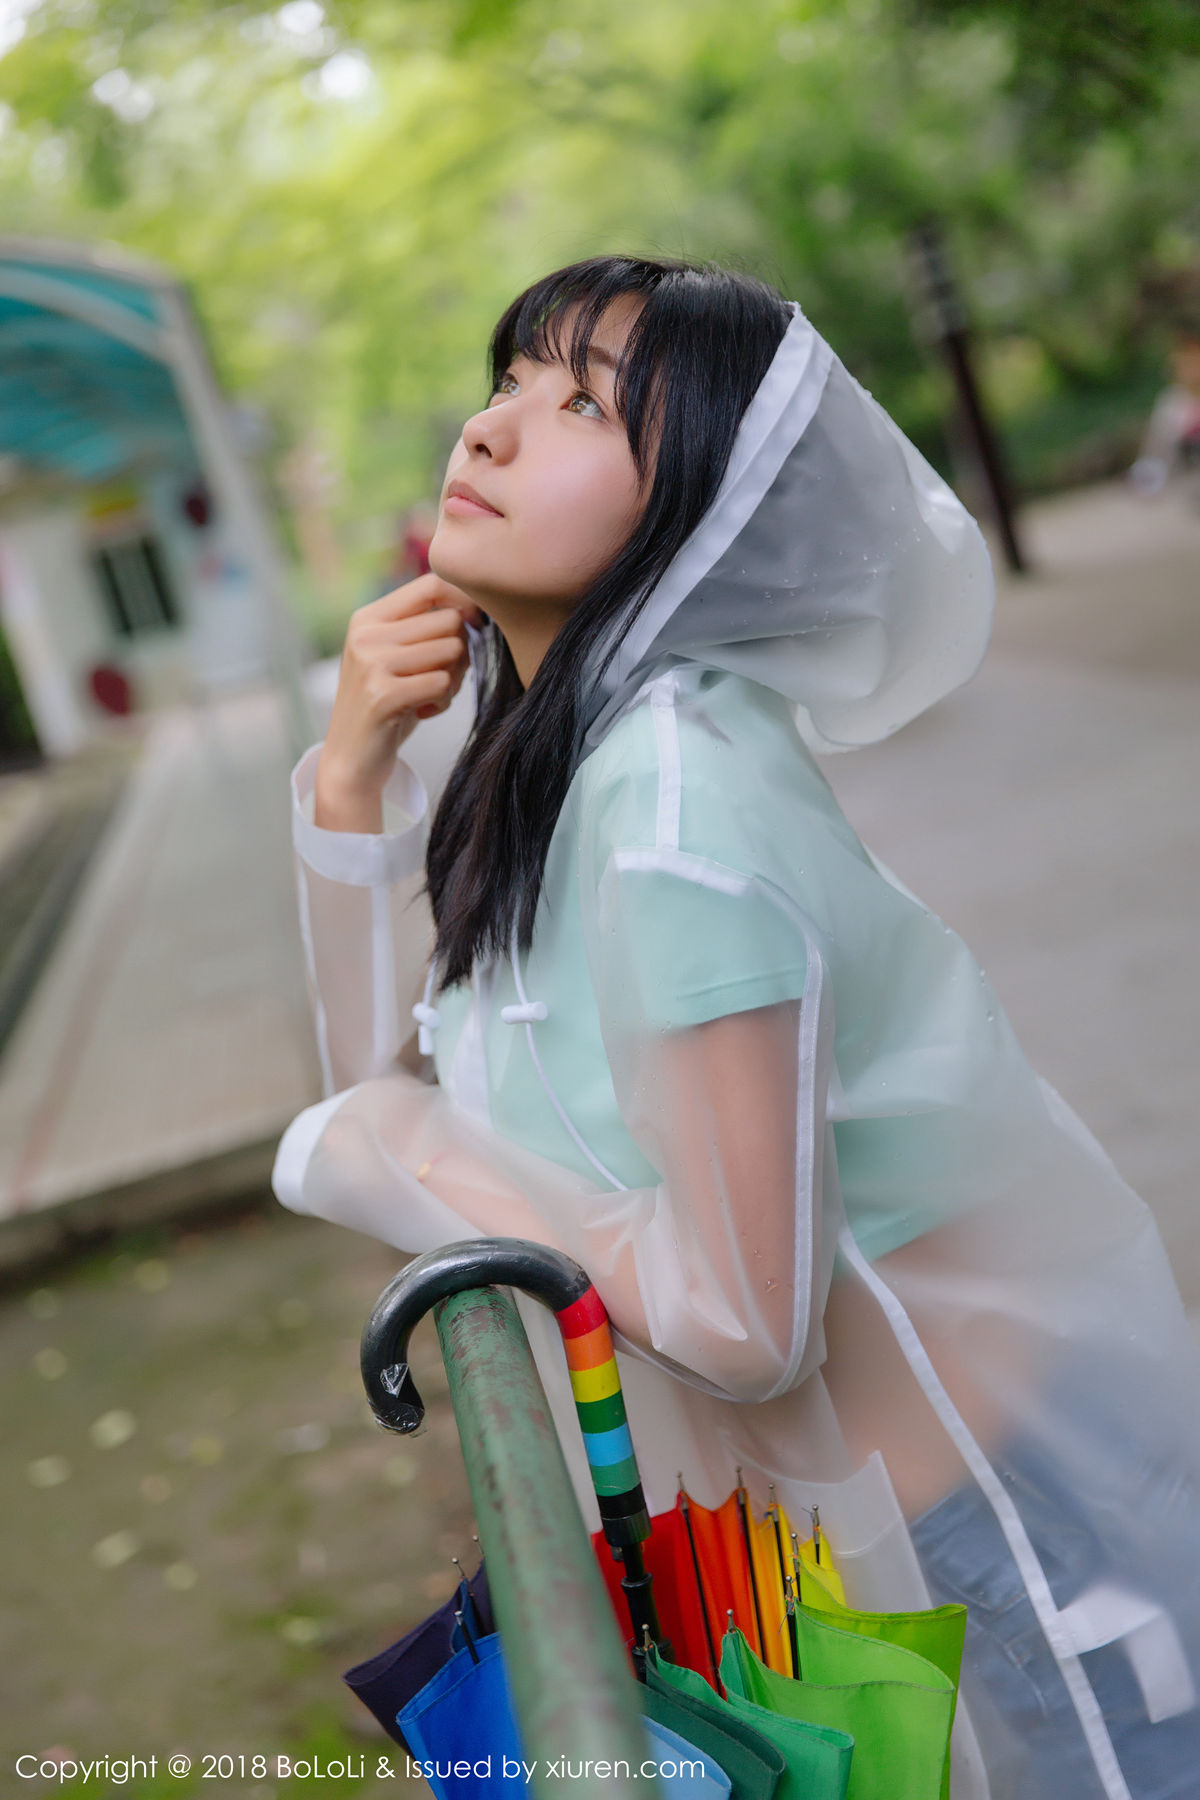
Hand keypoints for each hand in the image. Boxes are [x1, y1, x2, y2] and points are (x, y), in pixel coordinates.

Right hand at [315, 575, 483, 830]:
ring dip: (453, 678)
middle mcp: (366, 634)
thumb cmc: (387, 705)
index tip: (474, 626)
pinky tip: (422, 711)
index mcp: (368, 617)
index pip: (431, 584)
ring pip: (451, 650)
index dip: (464, 601)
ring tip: (430, 695)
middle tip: (443, 677)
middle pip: (449, 620)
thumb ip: (424, 629)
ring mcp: (371, 663)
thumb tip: (478, 609)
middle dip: (459, 651)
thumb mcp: (396, 657)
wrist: (352, 760)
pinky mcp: (382, 695)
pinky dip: (443, 701)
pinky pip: (442, 683)